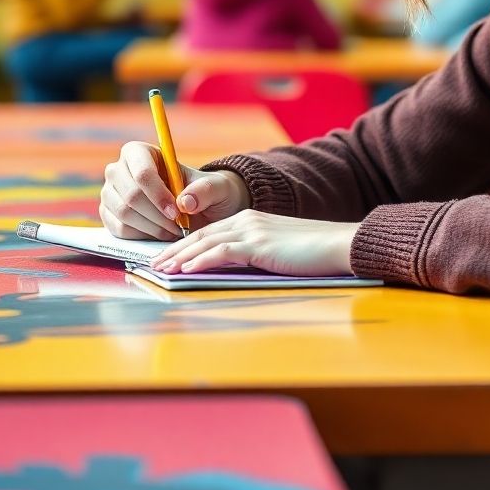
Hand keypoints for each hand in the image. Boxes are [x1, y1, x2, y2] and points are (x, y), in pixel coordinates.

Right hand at [100, 141, 249, 240]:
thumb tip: (185, 202)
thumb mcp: (216, 187)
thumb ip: (206, 190)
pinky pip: (119, 230)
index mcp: (140, 152)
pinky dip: (142, 236)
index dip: (158, 195)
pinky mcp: (109, 215)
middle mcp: (119, 169)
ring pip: (124, 214)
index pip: (142, 173)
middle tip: (179, 226)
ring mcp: (110, 193)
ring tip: (174, 229)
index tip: (177, 212)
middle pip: (131, 196)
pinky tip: (161, 233)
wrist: (200, 208)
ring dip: (152, 227)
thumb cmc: (206, 191)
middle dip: (157, 215)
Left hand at [149, 210, 359, 277]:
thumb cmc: (312, 252)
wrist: (337, 244)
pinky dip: (199, 261)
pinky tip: (185, 270)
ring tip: (160, 269)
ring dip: (178, 256)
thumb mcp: (277, 249)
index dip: (184, 244)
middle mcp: (247, 219)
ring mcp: (253, 230)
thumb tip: (232, 269)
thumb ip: (254, 253)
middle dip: (173, 249)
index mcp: (251, 219)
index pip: (209, 231)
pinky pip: (221, 253)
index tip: (167, 257)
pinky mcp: (259, 244)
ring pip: (205, 242)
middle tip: (152, 264)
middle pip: (200, 234)